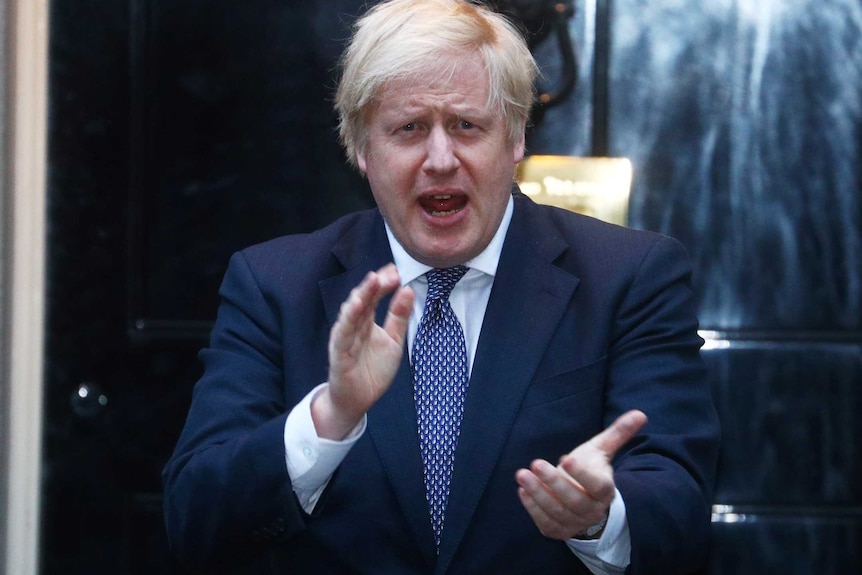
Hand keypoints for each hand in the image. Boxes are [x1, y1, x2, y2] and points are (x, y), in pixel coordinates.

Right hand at [312, 263, 413, 439]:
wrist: (357, 400)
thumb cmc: (372, 370)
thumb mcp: (393, 341)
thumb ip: (399, 317)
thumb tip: (408, 290)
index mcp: (366, 321)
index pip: (374, 297)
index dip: (384, 284)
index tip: (396, 270)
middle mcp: (354, 326)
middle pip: (363, 300)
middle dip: (375, 285)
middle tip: (389, 272)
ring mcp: (345, 338)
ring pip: (351, 312)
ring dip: (361, 295)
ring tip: (373, 281)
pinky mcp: (338, 353)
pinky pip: (342, 333)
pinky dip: (348, 319)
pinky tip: (355, 306)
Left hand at [515, 409, 647, 539]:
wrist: (585, 500)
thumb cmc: (591, 469)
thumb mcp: (601, 450)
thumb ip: (618, 433)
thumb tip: (640, 414)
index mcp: (605, 490)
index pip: (597, 486)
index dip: (582, 474)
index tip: (566, 458)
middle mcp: (593, 510)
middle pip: (575, 501)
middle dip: (554, 482)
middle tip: (536, 463)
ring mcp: (575, 523)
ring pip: (557, 513)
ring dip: (538, 494)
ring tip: (522, 475)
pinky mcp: (559, 531)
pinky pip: (546, 524)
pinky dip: (533, 509)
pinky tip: (522, 491)